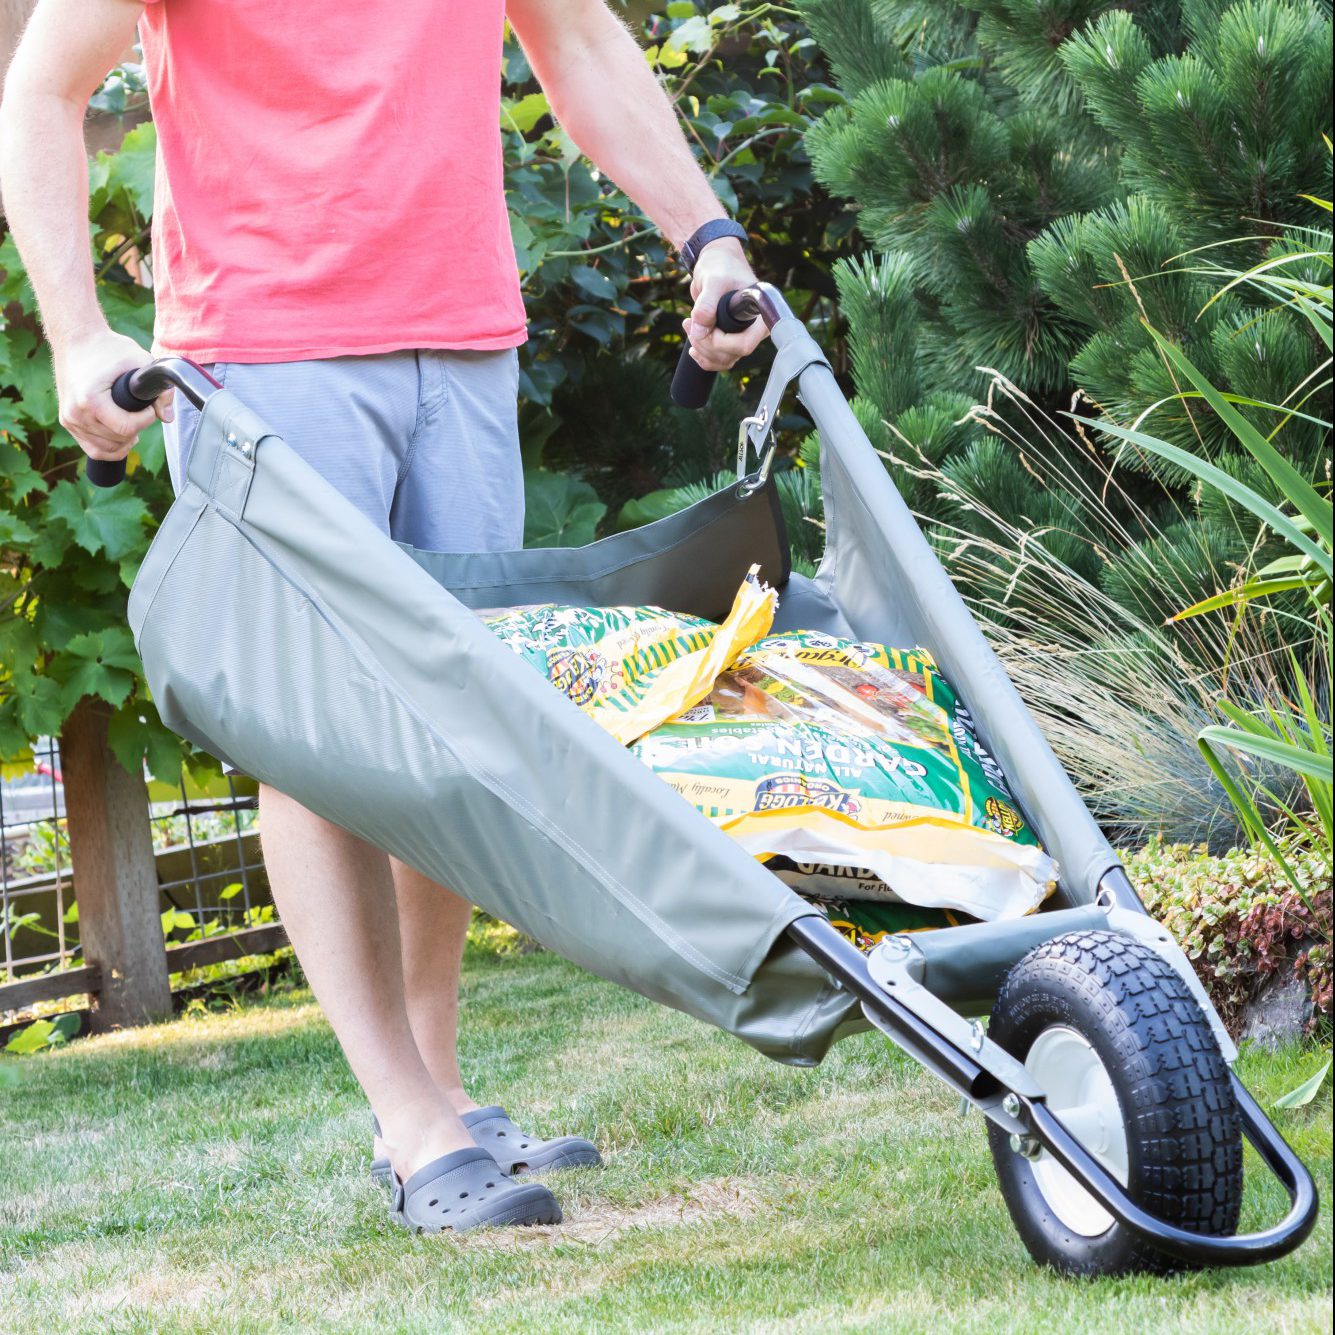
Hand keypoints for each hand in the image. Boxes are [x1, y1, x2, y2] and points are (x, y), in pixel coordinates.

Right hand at [54, 327, 172, 463]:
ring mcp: (69, 419)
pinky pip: (94, 449)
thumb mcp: (140, 360)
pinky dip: (111, 447)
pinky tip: (122, 436)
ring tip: (133, 423)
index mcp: (90, 399)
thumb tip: (167, 417)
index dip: (146, 420)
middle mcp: (75, 413)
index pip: (127, 428)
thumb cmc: (108, 347)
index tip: (149, 407)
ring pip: (107, 449)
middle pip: (118, 439)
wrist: (76, 339)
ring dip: (124, 440)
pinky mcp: (67, 421)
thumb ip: (161, 389)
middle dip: (136, 428)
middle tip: (140, 412)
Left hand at [682, 237, 768, 372]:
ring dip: (702, 350)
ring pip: (724, 360)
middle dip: (706, 344)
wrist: (716, 263)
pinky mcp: (731, 339)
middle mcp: (755, 329)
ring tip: (689, 325)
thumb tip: (699, 332)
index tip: (704, 325)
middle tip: (689, 323)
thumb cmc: (721, 265)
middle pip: (732, 354)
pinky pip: (719, 360)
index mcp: (760, 314)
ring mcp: (743, 335)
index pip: (745, 344)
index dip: (721, 342)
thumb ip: (706, 304)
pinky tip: (693, 344)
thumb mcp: (712, 280)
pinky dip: (704, 357)